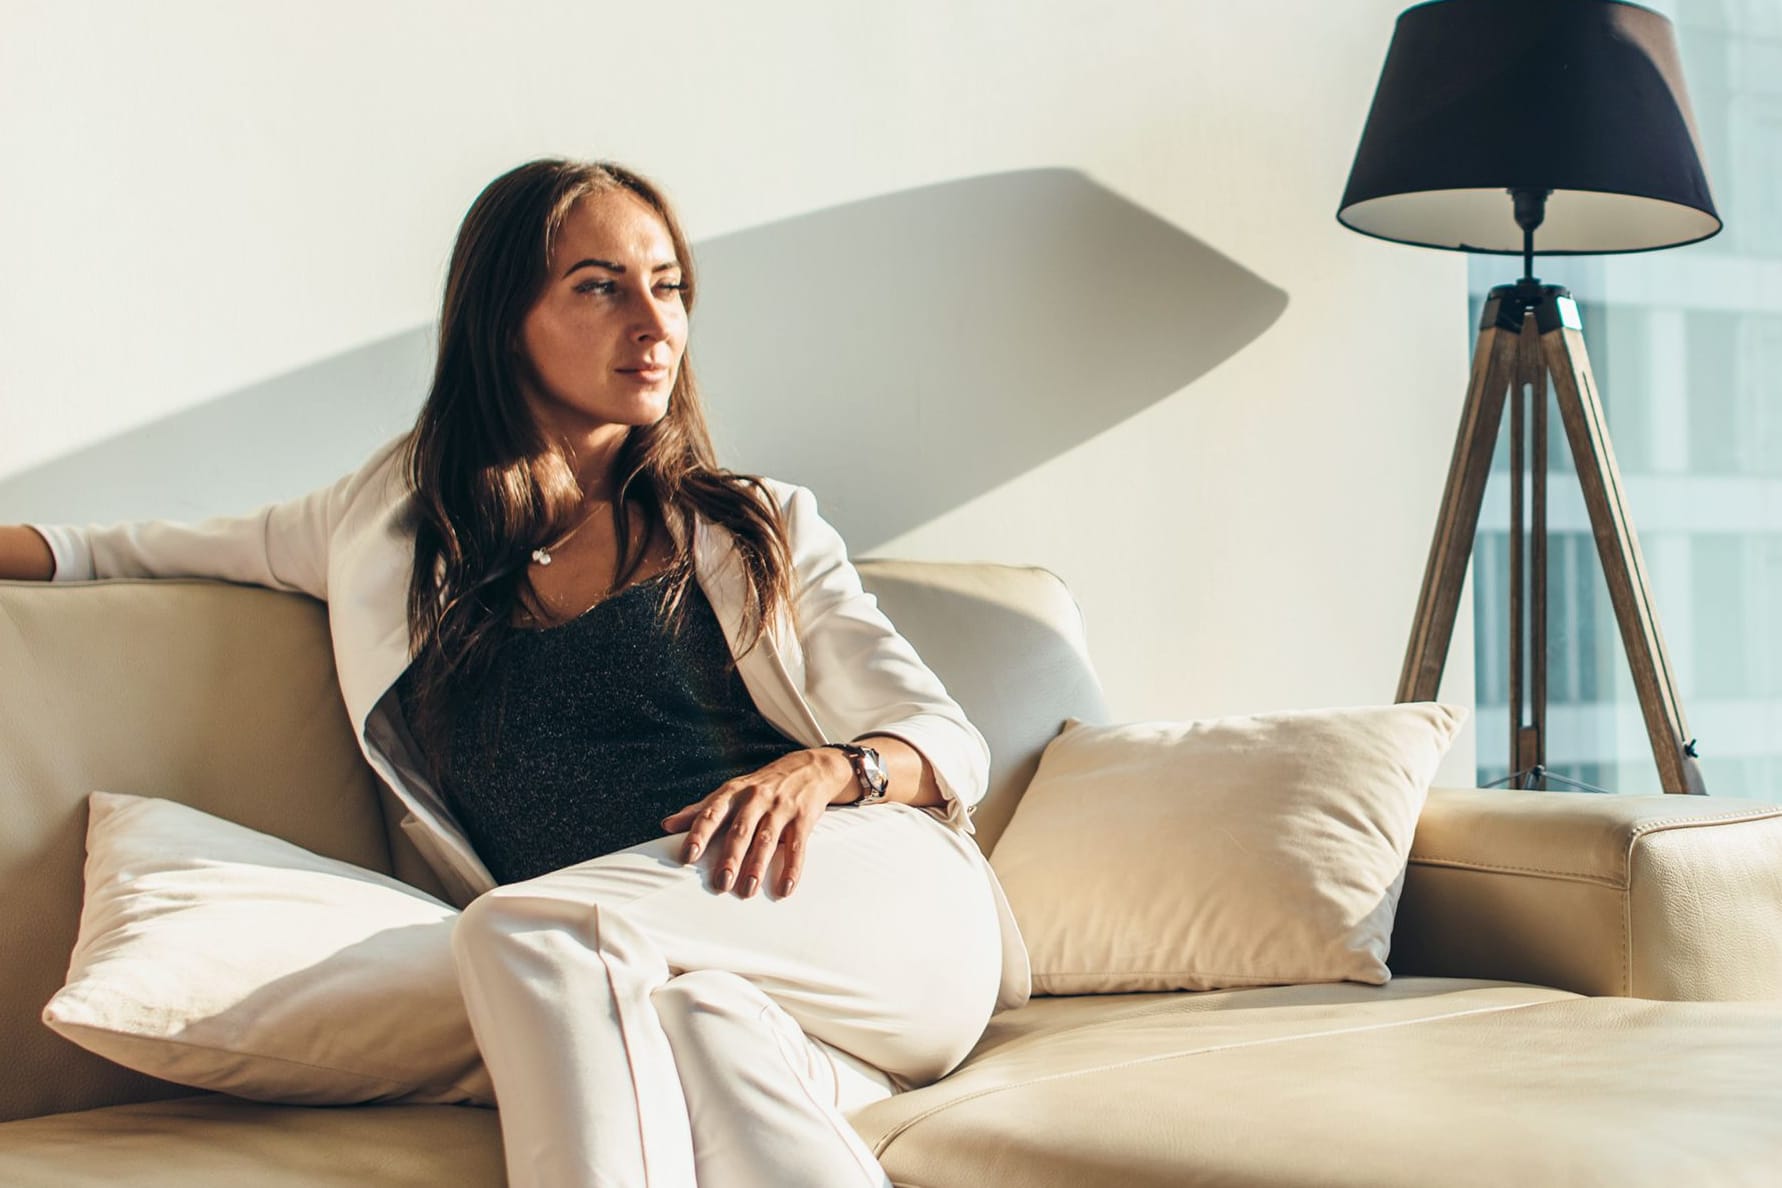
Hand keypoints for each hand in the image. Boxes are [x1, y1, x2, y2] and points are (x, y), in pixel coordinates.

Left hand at [660, 747, 855, 898]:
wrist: (808, 768)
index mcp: (733, 793)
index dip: (699, 833)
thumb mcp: (730, 791)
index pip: (712, 813)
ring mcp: (781, 808)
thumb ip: (700, 809)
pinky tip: (785, 889)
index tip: (688, 855)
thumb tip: (666, 825)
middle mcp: (756, 798)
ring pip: (767, 839)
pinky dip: (792, 868)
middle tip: (721, 883)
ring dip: (757, 865)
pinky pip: (798, 846)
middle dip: (731, 857)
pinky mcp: (804, 818)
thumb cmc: (760, 786)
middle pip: (741, 829)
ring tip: (748, 890)